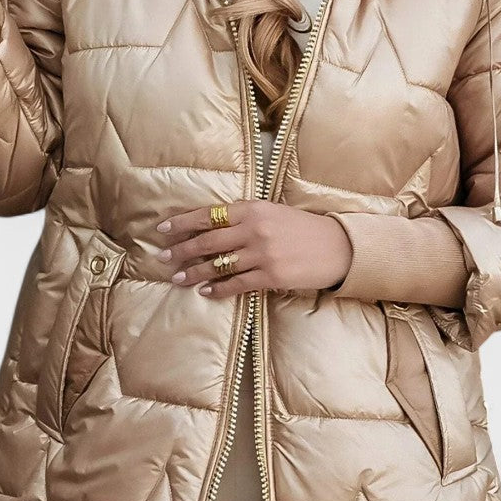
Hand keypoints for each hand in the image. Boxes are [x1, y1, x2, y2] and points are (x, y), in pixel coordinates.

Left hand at [155, 200, 352, 296]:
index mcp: (253, 209)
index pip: (208, 215)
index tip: (162, 230)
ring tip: (177, 278)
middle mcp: (254, 229)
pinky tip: (205, 292)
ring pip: (218, 265)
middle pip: (207, 241)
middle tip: (161, 258)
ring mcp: (262, 253)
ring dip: (193, 273)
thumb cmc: (304, 229)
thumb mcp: (274, 213)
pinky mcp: (271, 276)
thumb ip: (245, 217)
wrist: (338, 247)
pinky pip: (236, 284)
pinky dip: (218, 289)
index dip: (182, 223)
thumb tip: (212, 227)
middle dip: (180, 250)